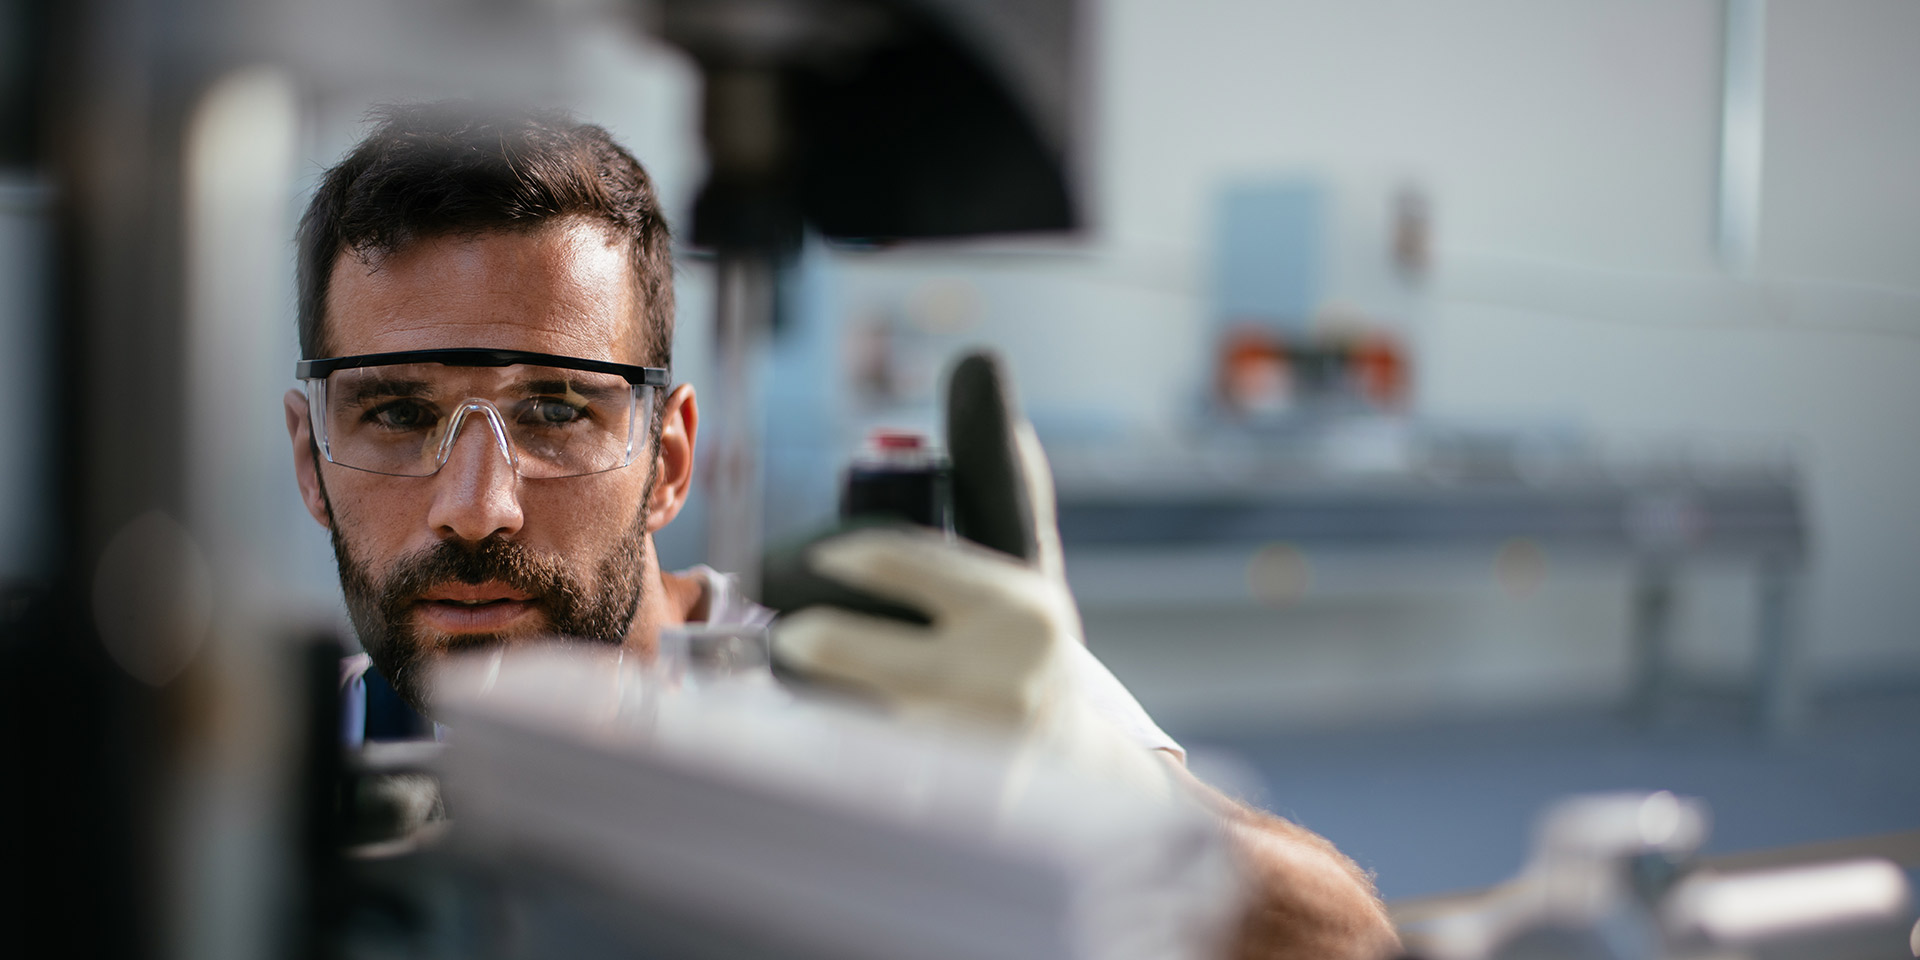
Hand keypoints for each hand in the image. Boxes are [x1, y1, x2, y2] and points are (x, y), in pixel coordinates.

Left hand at [772, 525, 1174, 799]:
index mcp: (1019, 608)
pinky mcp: (950, 806)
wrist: (1088, 778)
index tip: (819, 558)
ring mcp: (973, 748)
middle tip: (792, 636)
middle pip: (857, 649)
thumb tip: (988, 383)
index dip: (845, 555)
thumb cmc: (1037, 660)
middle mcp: (1001, 677)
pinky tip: (839, 751)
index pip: (904, 560)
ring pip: (850, 716)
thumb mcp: (1037, 577)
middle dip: (811, 640)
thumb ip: (1009, 491)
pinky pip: (865, 777)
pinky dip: (844, 760)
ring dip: (821, 702)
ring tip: (810, 690)